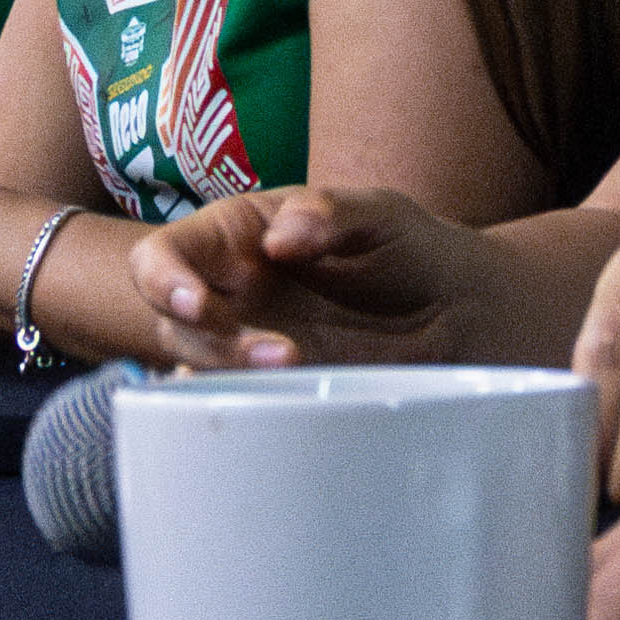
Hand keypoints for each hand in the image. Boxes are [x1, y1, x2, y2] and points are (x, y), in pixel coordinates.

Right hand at [129, 185, 496, 369]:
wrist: (455, 314)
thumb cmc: (409, 248)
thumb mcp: (380, 214)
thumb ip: (330, 212)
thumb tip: (277, 238)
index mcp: (235, 235)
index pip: (165, 254)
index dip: (164, 278)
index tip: (196, 301)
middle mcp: (228, 290)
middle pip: (173, 320)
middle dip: (209, 340)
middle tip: (277, 350)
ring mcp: (248, 342)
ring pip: (200, 366)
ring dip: (233, 373)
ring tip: (298, 364)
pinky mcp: (275, 387)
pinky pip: (234, 402)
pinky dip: (241, 407)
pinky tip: (276, 405)